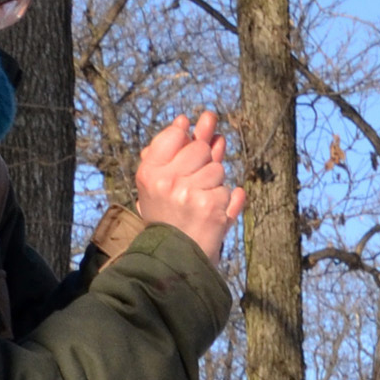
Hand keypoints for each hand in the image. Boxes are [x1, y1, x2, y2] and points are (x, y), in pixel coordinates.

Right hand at [135, 110, 244, 262]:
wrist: (176, 258)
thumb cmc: (167, 218)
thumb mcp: (156, 186)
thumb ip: (168, 153)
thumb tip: (185, 121)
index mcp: (149, 174)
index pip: (174, 136)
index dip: (185, 134)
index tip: (189, 129)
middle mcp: (167, 181)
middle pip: (200, 148)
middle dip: (204, 162)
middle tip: (193, 186)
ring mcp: (190, 194)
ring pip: (218, 169)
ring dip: (214, 186)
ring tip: (199, 206)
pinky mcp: (212, 208)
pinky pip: (230, 191)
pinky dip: (227, 204)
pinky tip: (212, 216)